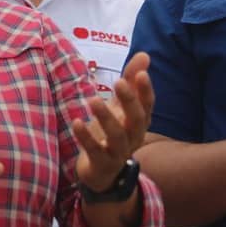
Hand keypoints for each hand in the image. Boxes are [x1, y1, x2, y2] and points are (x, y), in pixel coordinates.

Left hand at [74, 52, 153, 191]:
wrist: (102, 172)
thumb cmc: (113, 131)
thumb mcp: (120, 106)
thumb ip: (130, 80)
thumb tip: (144, 54)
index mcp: (139, 121)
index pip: (148, 105)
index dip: (146, 90)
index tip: (142, 73)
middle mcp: (133, 137)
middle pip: (137, 120)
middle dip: (130, 101)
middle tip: (119, 82)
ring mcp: (118, 152)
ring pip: (117, 136)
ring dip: (106, 118)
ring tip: (93, 100)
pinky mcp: (102, 163)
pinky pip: (95, 151)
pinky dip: (86, 137)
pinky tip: (76, 122)